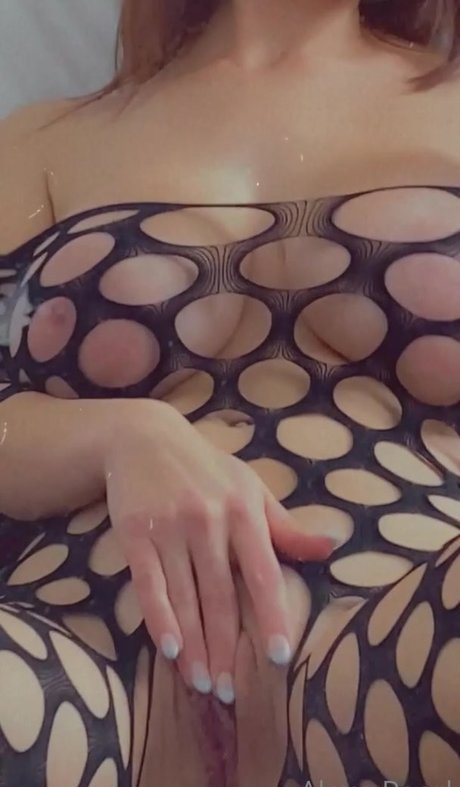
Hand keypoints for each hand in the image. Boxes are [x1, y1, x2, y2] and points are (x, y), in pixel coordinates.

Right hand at [105, 401, 332, 703]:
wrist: (145, 437)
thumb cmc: (206, 469)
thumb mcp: (251, 488)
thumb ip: (285, 526)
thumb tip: (331, 549)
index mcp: (244, 510)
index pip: (263, 573)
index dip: (271, 616)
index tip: (278, 656)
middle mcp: (209, 519)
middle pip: (221, 595)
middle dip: (226, 647)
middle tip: (228, 691)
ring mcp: (170, 526)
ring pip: (185, 596)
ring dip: (193, 645)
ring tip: (201, 683)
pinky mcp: (135, 532)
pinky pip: (149, 583)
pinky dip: (158, 617)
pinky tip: (168, 648)